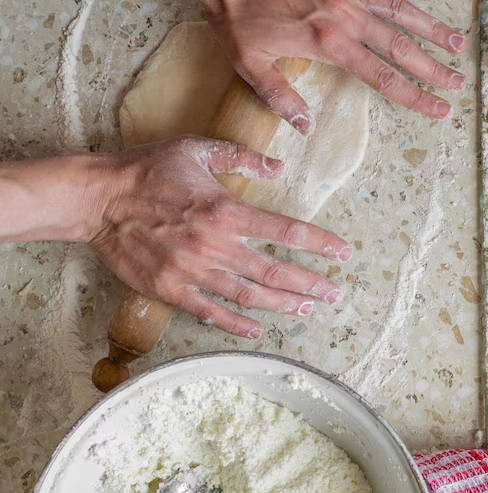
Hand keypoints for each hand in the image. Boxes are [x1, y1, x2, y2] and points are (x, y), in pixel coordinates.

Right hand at [91, 136, 351, 338]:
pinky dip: (236, 324)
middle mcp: (215, 246)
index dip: (320, 244)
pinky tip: (258, 329)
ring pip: (248, 297)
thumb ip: (241, 158)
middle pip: (274, 273)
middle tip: (333, 293)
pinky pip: (210, 313)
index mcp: (225, 211)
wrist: (97, 198)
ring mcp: (192, 272)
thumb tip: (277, 167)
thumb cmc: (147, 170)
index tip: (343, 253)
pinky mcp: (171, 289)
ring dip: (282, 306)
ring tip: (306, 309)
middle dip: (310, 284)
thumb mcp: (197, 149)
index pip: (286, 232)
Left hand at [201, 0, 467, 133]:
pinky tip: (422, 12)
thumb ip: (279, 96)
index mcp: (328, 42)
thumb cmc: (235, 15)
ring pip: (401, 10)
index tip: (439, 108)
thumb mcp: (248, 62)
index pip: (383, 76)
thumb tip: (306, 127)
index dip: (414, 95)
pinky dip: (407, 3)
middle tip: (457, 83)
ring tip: (457, 46)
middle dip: (432, 67)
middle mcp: (346, 15)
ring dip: (432, 28)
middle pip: (402, 45)